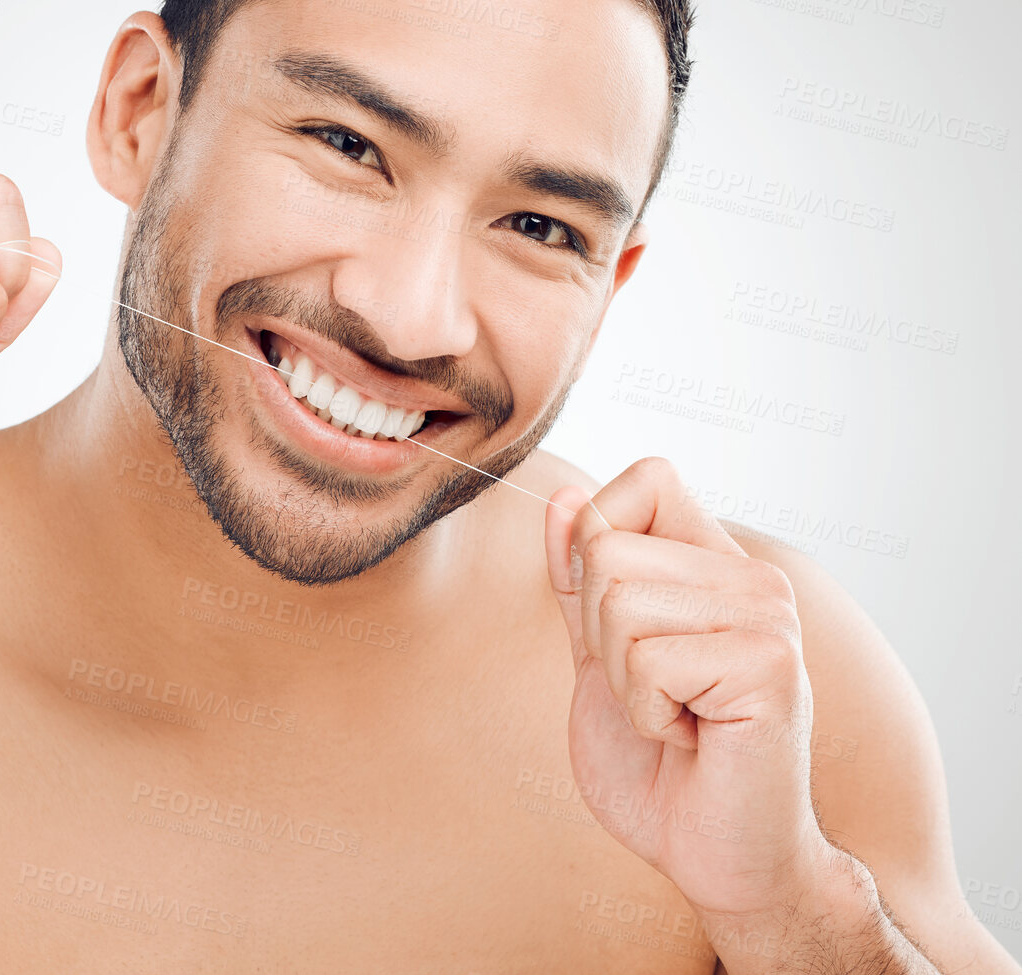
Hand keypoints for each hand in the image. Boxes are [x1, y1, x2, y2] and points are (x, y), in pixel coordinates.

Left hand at [543, 456, 837, 921]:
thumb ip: (578, 579)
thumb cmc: (659, 766)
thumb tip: (563, 497)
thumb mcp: (598, 658)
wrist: (712, 856)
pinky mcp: (770, 668)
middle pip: (608, 548)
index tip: (621, 627)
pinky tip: (693, 739)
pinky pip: (649, 660)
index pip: (649, 478)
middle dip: (600, 637)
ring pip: (619, 602)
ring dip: (624, 680)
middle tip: (655, 694)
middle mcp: (753, 580)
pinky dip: (648, 714)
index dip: (601, 541)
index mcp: (717, 566)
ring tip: (676, 716)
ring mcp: (769, 620)